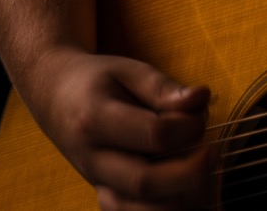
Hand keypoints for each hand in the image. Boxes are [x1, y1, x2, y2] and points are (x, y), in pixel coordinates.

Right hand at [25, 47, 211, 210]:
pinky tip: (185, 192)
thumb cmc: (98, 80)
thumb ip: (164, 88)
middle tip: (212, 152)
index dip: (188, 129)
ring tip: (201, 174)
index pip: (153, 135)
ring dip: (180, 200)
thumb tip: (201, 98)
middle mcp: (92, 159)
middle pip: (145, 183)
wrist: (54, 96)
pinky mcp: (104, 196)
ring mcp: (96, 183)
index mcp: (96, 120)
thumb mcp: (129, 70)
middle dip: (190, 173)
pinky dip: (163, 210)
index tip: (200, 116)